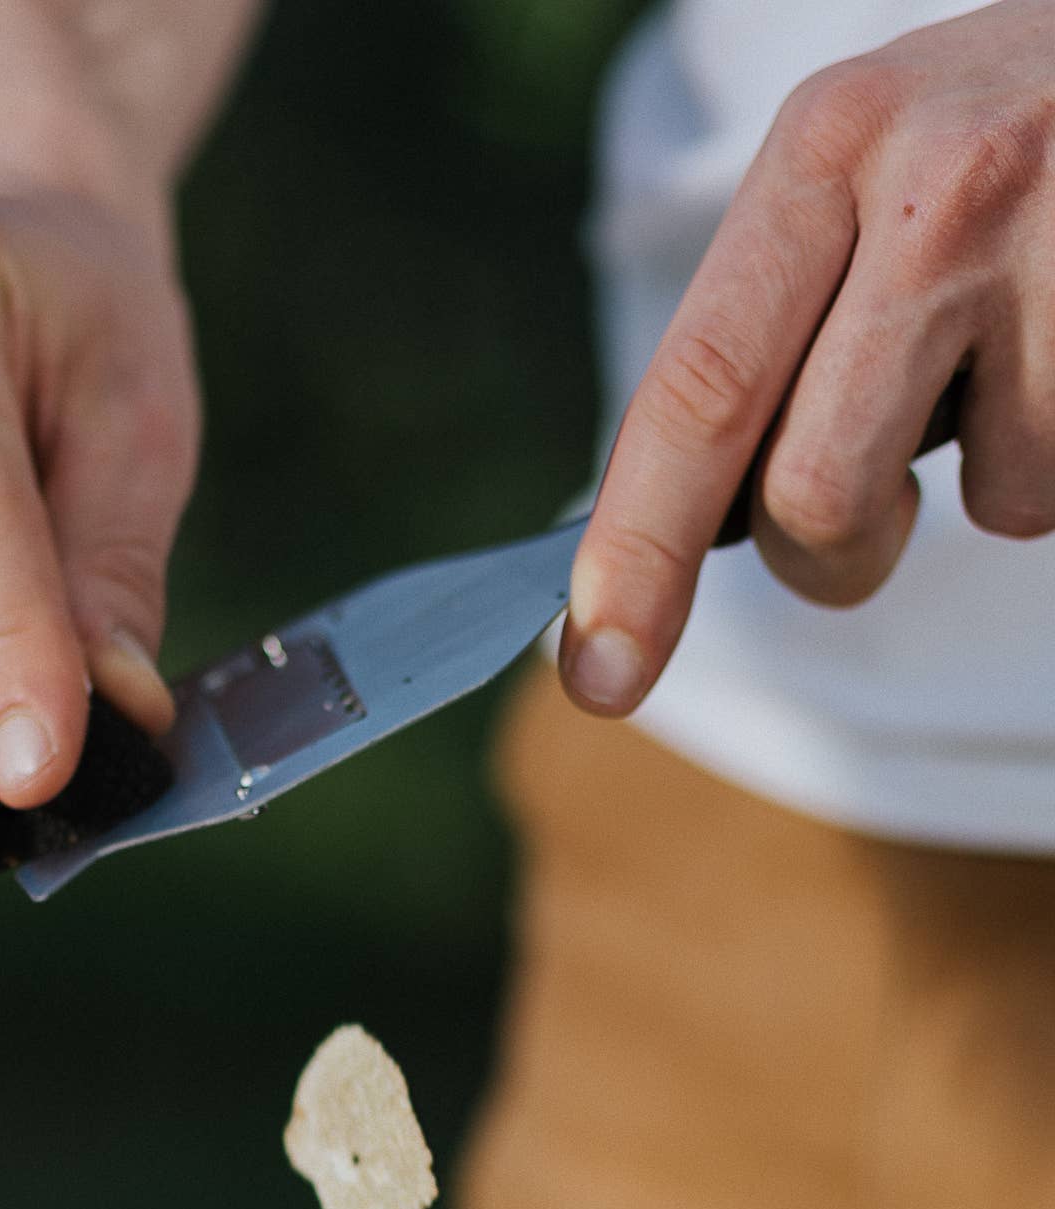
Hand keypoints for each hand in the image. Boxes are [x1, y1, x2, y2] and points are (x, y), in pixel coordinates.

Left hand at [562, 0, 1054, 715]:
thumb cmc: (1018, 136)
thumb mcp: (880, 166)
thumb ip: (781, 316)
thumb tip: (686, 529)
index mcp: (827, 145)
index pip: (697, 388)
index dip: (637, 552)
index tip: (599, 673)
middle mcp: (931, 189)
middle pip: (812, 490)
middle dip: (822, 557)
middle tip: (858, 533)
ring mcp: (1046, 254)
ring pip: (968, 508)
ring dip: (984, 475)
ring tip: (1019, 354)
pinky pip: (1048, 488)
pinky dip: (1054, 453)